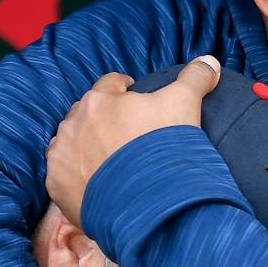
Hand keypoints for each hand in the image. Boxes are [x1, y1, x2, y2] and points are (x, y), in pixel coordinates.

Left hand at [46, 54, 220, 225]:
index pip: (111, 84)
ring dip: (86, 147)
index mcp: (100, 99)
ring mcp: (62, 156)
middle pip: (86, 113)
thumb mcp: (185, 105)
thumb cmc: (164, 149)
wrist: (149, 205)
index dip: (125, 89)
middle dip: (102, 119)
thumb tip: (210, 61)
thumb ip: (195, 78)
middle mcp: (73, 124)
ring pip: (71, 143)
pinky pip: (64, 175)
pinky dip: (77, 178)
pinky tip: (98, 186)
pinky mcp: (57, 186)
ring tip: (110, 164)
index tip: (134, 99)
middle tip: (124, 136)